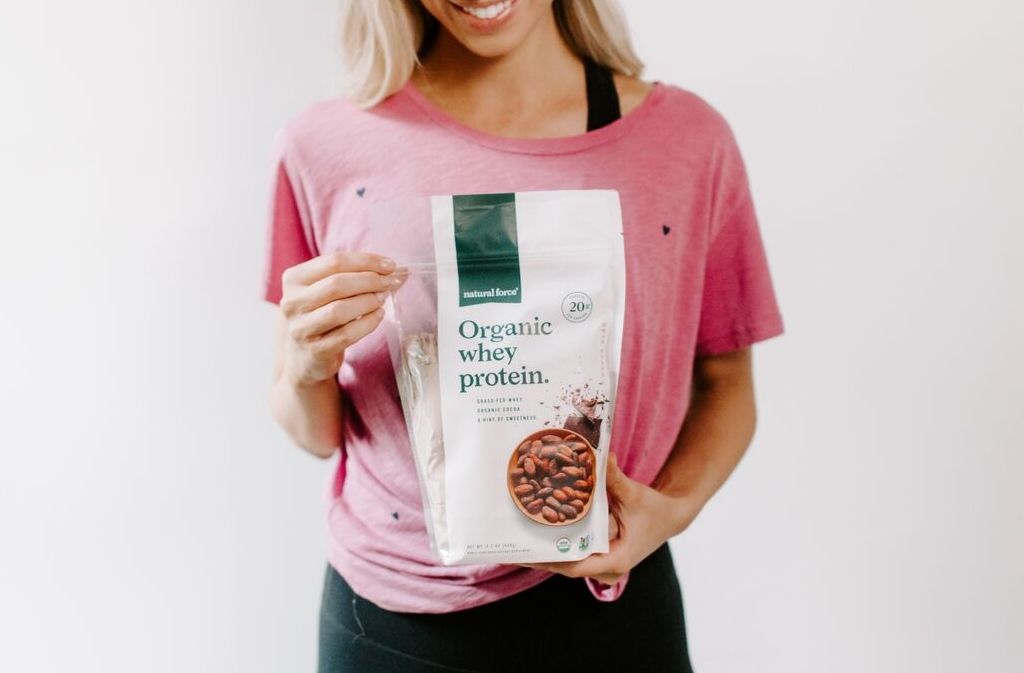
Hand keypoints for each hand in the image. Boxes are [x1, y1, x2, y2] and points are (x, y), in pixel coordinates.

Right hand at [279, 251, 403, 385]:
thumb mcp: (329, 291)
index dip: (366, 261)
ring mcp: (301, 328)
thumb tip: (398, 270)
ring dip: (368, 301)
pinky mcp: (315, 350)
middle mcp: (291, 302)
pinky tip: (379, 315)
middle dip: (369, 281)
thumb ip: (357, 275)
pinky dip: (368, 323)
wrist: (306, 358)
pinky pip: (347, 334)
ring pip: (340, 309)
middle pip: (336, 284)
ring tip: (383, 298)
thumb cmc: (322, 315)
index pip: (334, 261)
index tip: (389, 266)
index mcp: (294, 279)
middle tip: (389, 283)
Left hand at [523, 453, 700, 584]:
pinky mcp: (598, 554)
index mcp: (617, 559)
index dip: (551, 560)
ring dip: (544, 551)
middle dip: (539, 556)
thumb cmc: (654, 509)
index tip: (529, 553)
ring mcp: (602, 563)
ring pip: (567, 561)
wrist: (670, 516)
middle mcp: (607, 567)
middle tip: (511, 545)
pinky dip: (556, 543)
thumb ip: (616, 479)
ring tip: (515, 540)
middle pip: (565, 565)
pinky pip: (573, 552)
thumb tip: (603, 457)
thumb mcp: (635, 494)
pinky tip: (534, 531)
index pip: (578, 566)